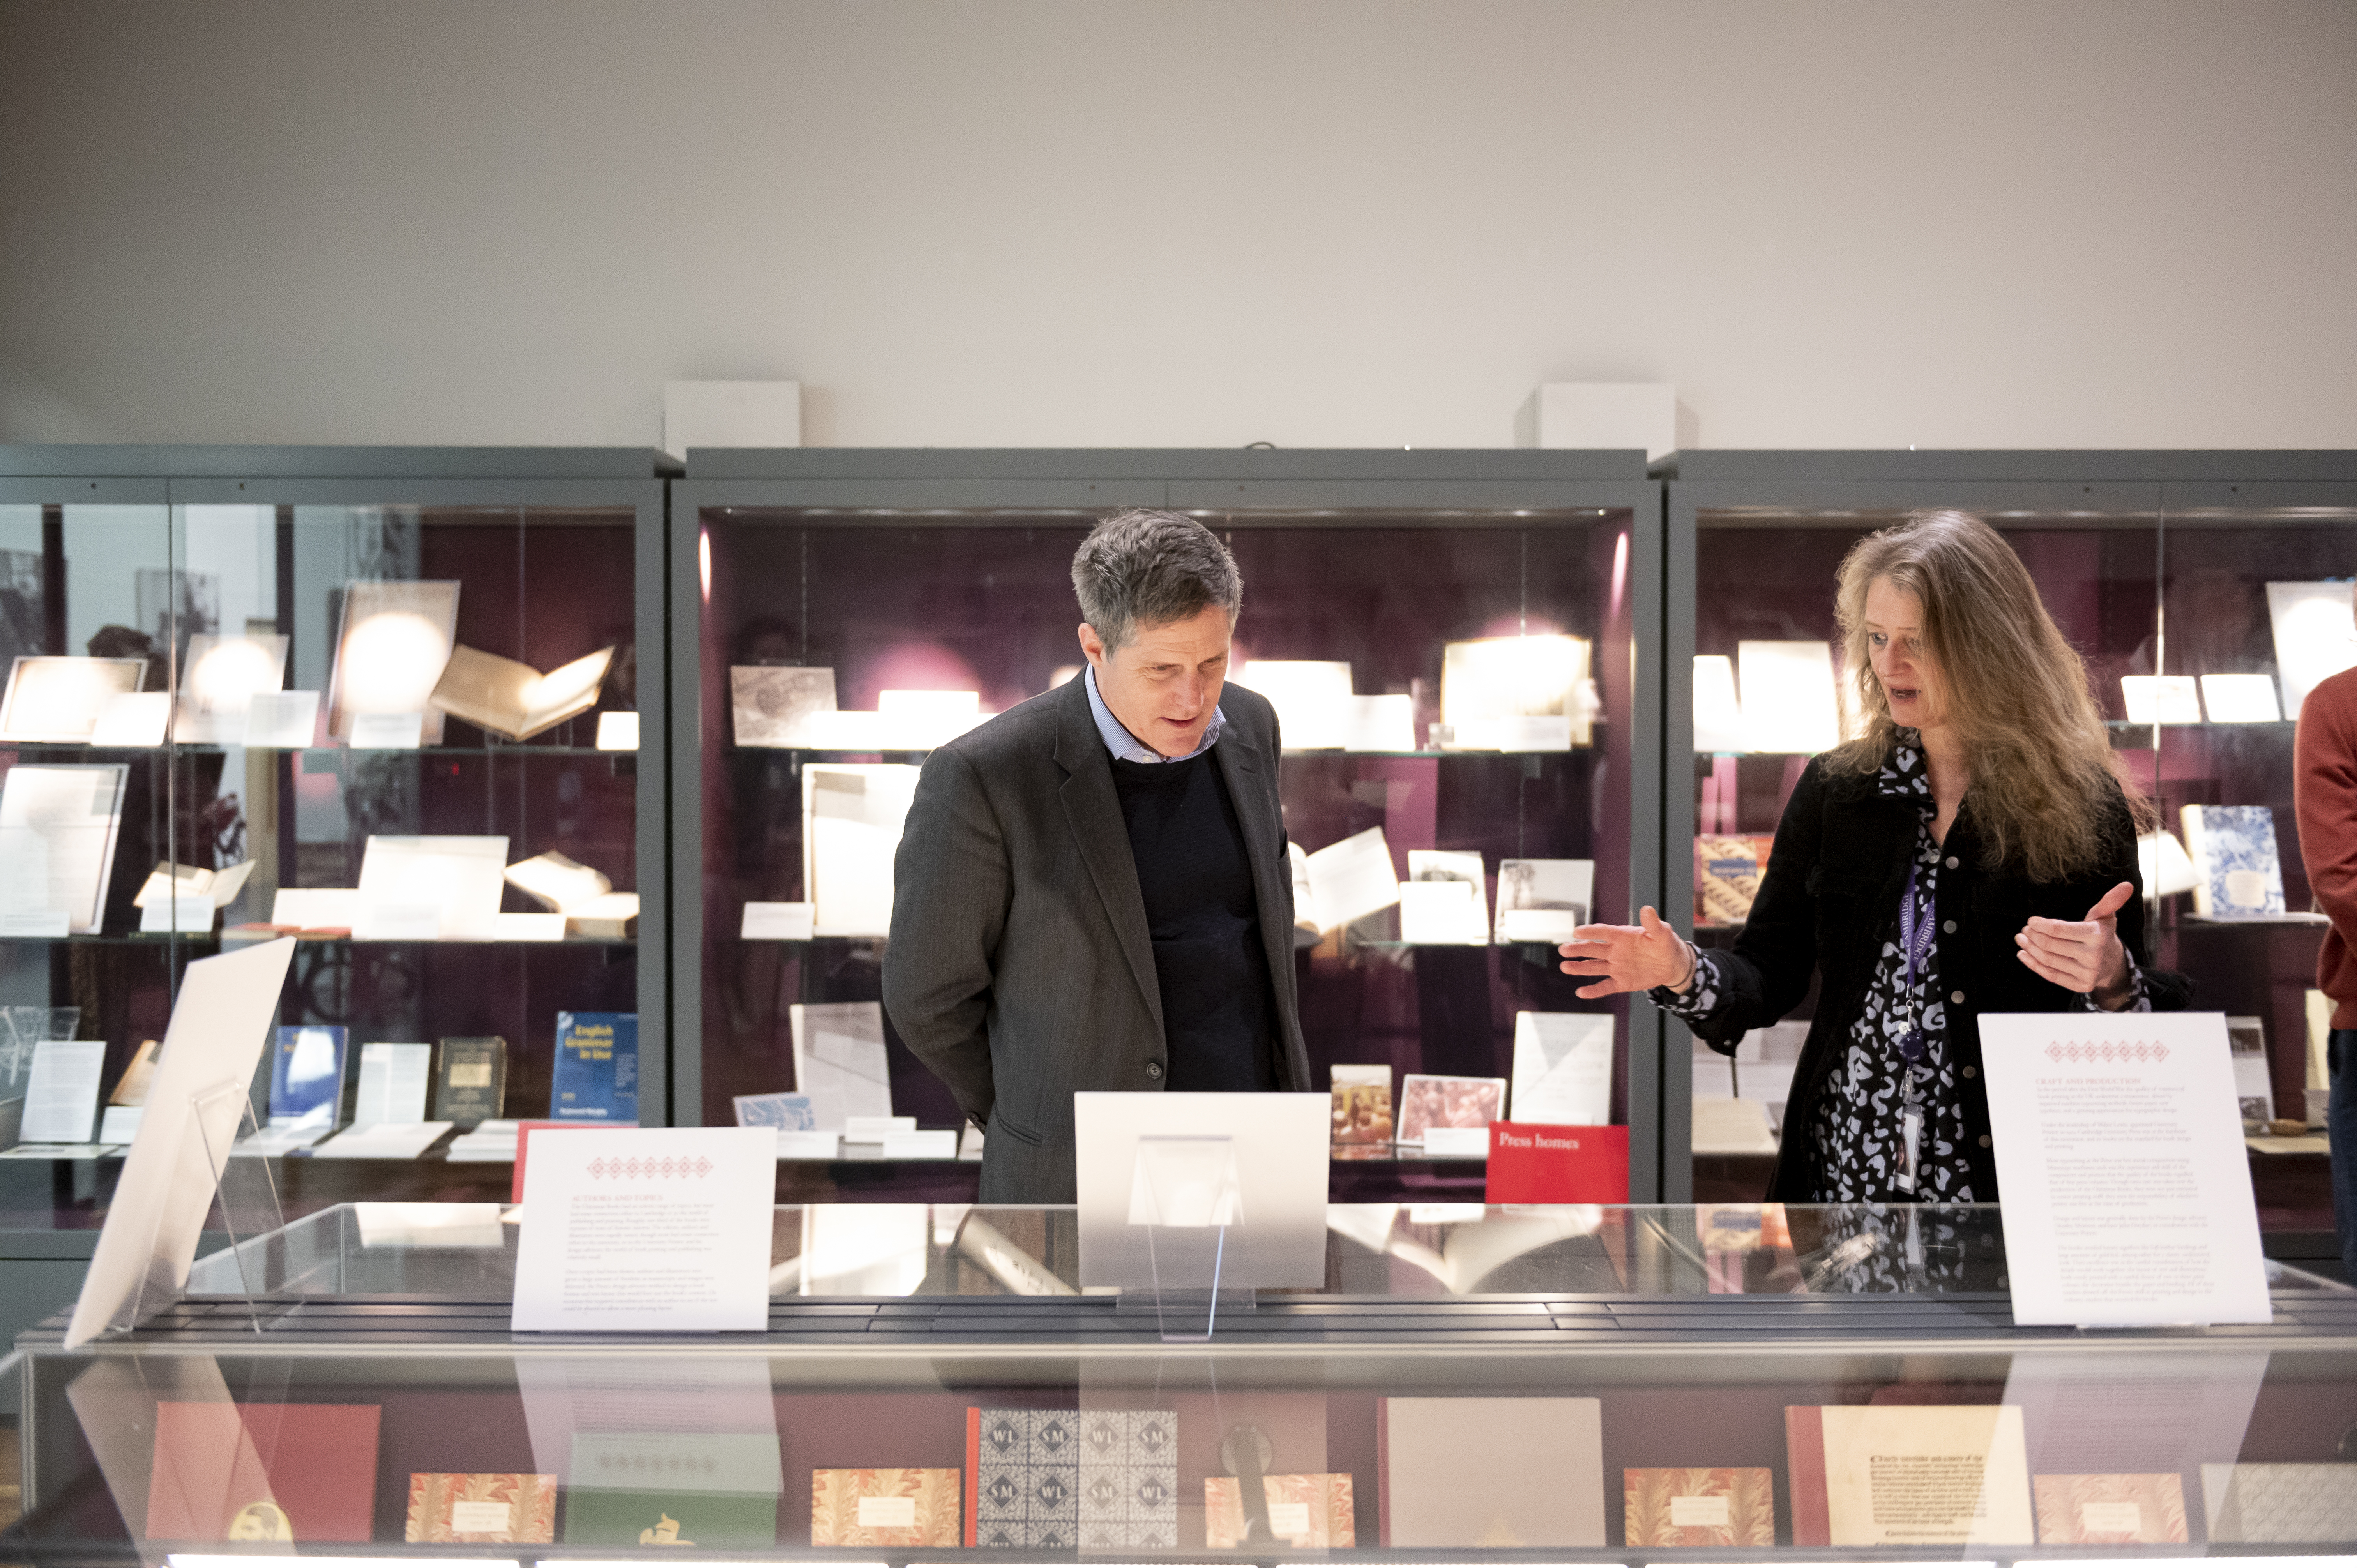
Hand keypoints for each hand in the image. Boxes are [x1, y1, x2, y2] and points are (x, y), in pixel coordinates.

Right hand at [1558, 905, 1695, 999]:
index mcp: (1622, 936)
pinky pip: (1605, 987)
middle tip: (1563, 949)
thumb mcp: (1662, 933)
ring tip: (1565, 967)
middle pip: (1593, 949)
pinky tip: (1581, 992)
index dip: (1590, 932)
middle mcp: (1615, 951)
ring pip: (1594, 967)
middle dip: (1578, 949)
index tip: (1576, 932)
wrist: (1672, 964)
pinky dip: (1594, 991)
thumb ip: (1653, 924)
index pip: (1603, 932)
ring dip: (1579, 968)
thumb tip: (1647, 909)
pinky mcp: (1621, 982)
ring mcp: (1617, 967)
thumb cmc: (1665, 944)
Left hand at [2015, 881, 2133, 999]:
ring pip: (2048, 960)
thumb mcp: (2105, 917)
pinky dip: (2032, 964)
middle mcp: (2093, 956)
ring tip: (2021, 939)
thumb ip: (2109, 901)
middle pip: (2050, 945)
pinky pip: (2050, 975)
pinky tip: (2023, 954)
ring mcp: (2087, 973)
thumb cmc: (2102, 935)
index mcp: (2097, 935)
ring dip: (2029, 948)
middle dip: (2033, 936)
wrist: (2113, 964)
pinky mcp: (2080, 985)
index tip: (2031, 921)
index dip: (2040, 925)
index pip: (2058, 929)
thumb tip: (2126, 885)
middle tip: (2024, 929)